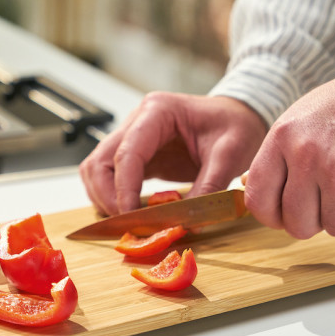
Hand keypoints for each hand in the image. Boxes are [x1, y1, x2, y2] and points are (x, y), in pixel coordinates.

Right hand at [79, 92, 266, 214]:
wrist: (239, 116)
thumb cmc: (236, 125)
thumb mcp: (230, 154)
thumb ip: (208, 186)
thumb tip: (188, 222)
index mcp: (157, 112)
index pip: (127, 153)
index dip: (124, 189)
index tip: (133, 217)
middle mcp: (137, 121)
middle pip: (100, 161)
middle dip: (108, 196)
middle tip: (129, 223)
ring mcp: (132, 136)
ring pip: (96, 169)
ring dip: (103, 197)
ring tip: (127, 220)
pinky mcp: (136, 154)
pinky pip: (109, 176)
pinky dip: (111, 196)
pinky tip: (130, 212)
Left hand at [246, 63, 334, 238]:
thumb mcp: (298, 120)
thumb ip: (276, 155)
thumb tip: (254, 186)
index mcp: (281, 138)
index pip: (257, 198)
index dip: (269, 217)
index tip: (280, 217)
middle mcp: (306, 156)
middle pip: (296, 224)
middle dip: (312, 222)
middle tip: (324, 204)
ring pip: (334, 226)